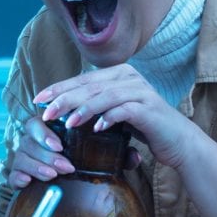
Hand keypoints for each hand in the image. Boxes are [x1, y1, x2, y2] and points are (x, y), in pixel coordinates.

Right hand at [6, 115, 75, 187]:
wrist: (65, 184)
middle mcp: (27, 143)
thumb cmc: (72, 160)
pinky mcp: (16, 177)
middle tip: (66, 167)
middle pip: (30, 144)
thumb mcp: (77, 149)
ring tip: (52, 175)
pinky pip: (13, 176)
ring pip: (22, 160)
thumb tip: (94, 142)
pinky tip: (28, 181)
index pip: (34, 125)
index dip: (44, 135)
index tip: (59, 147)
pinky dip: (19, 178)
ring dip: (37, 167)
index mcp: (39, 131)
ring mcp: (20, 159)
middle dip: (48, 156)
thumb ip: (81, 143)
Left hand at [33, 64, 196, 168]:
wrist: (178, 142)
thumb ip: (95, 106)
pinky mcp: (149, 108)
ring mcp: (141, 91)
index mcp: (118, 75)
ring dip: (84, 108)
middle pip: (90, 85)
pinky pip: (125, 110)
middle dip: (65, 98)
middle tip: (46, 112)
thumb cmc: (144, 127)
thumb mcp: (115, 113)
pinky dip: (110, 117)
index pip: (82, 79)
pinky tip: (98, 128)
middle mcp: (129, 78)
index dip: (58, 88)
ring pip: (105, 95)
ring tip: (68, 122)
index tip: (38, 99)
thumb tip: (62, 110)